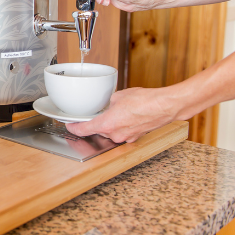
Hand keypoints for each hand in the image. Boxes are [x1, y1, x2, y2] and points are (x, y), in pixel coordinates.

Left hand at [66, 87, 180, 142]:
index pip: (83, 130)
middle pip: (98, 130)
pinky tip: (131, 115)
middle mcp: (114, 134)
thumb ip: (109, 103)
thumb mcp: (119, 96)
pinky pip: (124, 132)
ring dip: (112, 123)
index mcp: (106, 124)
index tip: (70, 126)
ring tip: (122, 111)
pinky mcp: (135, 137)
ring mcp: (126, 138)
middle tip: (102, 111)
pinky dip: (124, 125)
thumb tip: (109, 104)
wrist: (164, 106)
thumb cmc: (145, 101)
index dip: (74, 128)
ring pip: (112, 132)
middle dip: (99, 121)